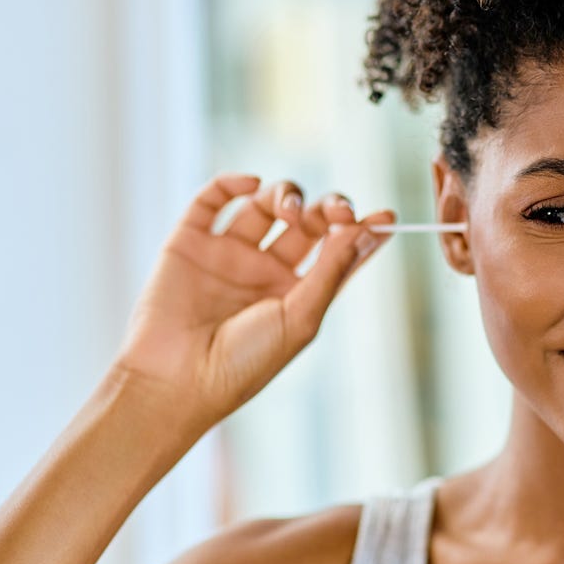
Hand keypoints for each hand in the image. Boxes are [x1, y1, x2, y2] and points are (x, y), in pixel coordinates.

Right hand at [114, 173, 393, 428]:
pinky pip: (211, 200)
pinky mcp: (190, 243)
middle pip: (306, 222)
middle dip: (327, 209)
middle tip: (337, 212)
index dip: (362, 232)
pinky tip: (251, 185)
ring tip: (290, 211)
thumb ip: (331, 272)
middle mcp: (265, 270)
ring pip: (265, 205)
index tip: (387, 217)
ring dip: (286, 195)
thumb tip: (366, 233)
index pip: (337, 252)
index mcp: (296, 294)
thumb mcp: (300, 319)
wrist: (177, 380)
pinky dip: (230, 183)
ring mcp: (228, 254)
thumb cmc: (243, 364)